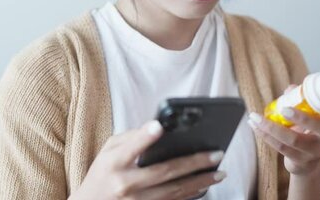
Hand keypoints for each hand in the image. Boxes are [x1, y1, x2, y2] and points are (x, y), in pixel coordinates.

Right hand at [69, 120, 226, 199]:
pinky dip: (191, 195)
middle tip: (216, 154)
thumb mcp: (107, 152)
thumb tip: (157, 128)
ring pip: (174, 191)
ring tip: (219, 172)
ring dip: (200, 181)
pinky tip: (204, 187)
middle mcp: (126, 184)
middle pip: (165, 172)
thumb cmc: (101, 175)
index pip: (131, 148)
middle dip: (194, 162)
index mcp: (114, 163)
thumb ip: (130, 139)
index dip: (145, 137)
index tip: (159, 126)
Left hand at [247, 72, 319, 175]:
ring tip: (254, 118)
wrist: (304, 163)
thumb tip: (290, 89)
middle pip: (319, 126)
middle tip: (284, 109)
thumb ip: (299, 100)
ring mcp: (315, 150)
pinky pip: (281, 148)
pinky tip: (255, 127)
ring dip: (271, 127)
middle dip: (301, 117)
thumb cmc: (305, 131)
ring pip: (294, 139)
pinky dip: (265, 136)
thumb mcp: (306, 115)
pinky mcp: (301, 160)